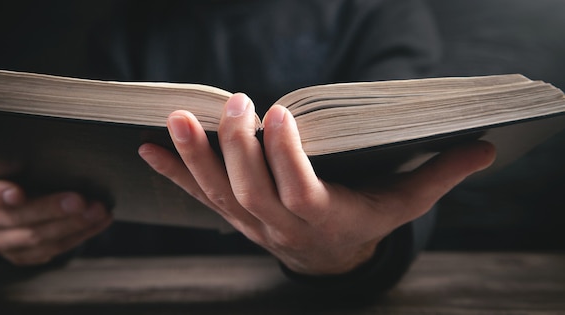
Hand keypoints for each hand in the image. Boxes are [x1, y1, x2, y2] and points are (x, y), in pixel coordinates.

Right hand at [0, 164, 112, 265]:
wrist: (26, 188)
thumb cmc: (24, 168)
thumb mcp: (20, 158)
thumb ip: (29, 159)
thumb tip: (56, 155)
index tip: (18, 194)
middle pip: (15, 218)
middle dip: (51, 209)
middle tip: (80, 201)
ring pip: (36, 239)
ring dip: (72, 225)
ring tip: (98, 211)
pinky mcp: (20, 255)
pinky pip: (51, 249)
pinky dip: (79, 235)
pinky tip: (98, 222)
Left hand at [139, 93, 495, 274]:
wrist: (329, 258)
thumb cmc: (366, 221)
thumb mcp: (404, 204)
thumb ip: (439, 176)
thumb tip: (485, 150)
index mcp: (324, 216)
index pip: (300, 189)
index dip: (287, 156)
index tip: (279, 113)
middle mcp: (279, 222)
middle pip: (251, 190)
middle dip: (238, 148)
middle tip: (234, 101)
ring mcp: (249, 220)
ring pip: (216, 193)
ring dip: (194, 155)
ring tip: (176, 117)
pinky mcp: (230, 213)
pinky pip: (196, 195)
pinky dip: (172, 172)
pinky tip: (147, 149)